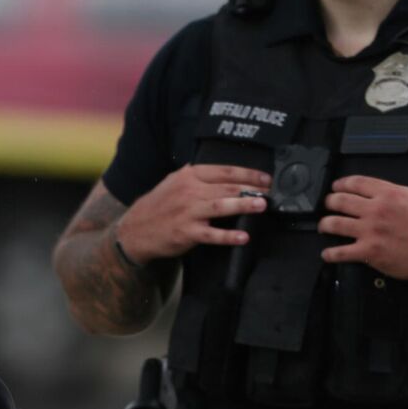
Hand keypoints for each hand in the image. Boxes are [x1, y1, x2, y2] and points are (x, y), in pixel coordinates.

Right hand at [116, 164, 271, 263]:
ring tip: (262, 205)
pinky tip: (243, 237)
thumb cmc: (159, 205)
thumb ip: (198, 177)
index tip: (266, 178)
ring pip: (221, 206)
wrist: (136, 229)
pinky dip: (228, 236)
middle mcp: (189, 191)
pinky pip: (212, 234)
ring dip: (244, 205)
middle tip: (271, 192)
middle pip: (227, 187)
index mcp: (188, 175)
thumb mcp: (174, 182)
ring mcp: (187, 212)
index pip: (224, 170)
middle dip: (253, 189)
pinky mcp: (187, 232)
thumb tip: (228, 175)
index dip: (248, 173)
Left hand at [319, 176, 407, 281]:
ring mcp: (370, 231)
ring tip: (324, 226)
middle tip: (328, 205)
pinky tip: (327, 254)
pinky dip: (330, 254)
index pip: (355, 183)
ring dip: (325, 224)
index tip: (336, 187)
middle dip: (329, 202)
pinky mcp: (369, 252)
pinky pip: (341, 252)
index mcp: (389, 193)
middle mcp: (375, 210)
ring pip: (334, 223)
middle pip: (339, 201)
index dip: (340, 184)